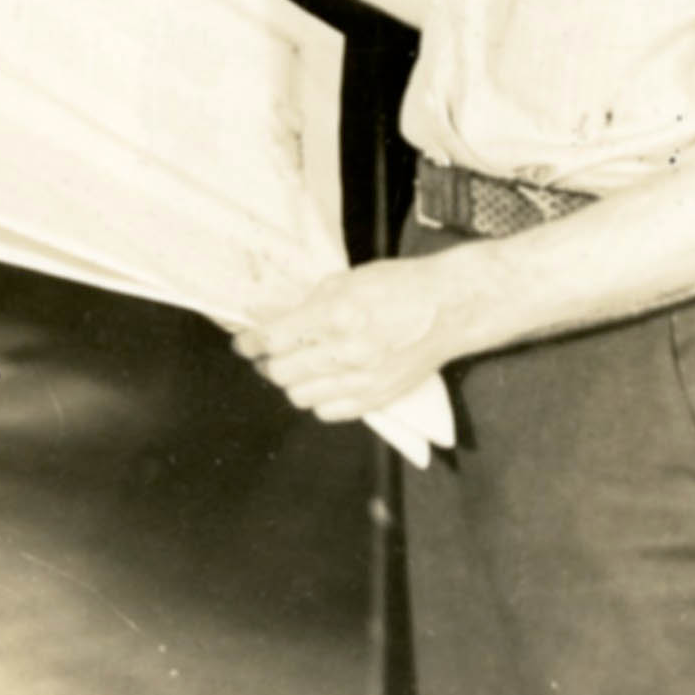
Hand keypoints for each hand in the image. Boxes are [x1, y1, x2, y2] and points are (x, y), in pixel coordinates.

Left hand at [229, 253, 477, 427]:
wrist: (450, 307)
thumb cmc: (397, 287)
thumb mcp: (343, 281)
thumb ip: (302, 304)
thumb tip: (262, 318)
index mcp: (336, 314)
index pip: (272, 340)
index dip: (249, 343)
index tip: (244, 343)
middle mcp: (348, 350)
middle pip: (280, 373)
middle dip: (268, 363)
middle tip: (271, 354)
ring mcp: (365, 378)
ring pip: (299, 397)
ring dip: (293, 382)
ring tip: (300, 367)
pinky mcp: (379, 397)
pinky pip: (328, 412)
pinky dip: (319, 400)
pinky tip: (325, 382)